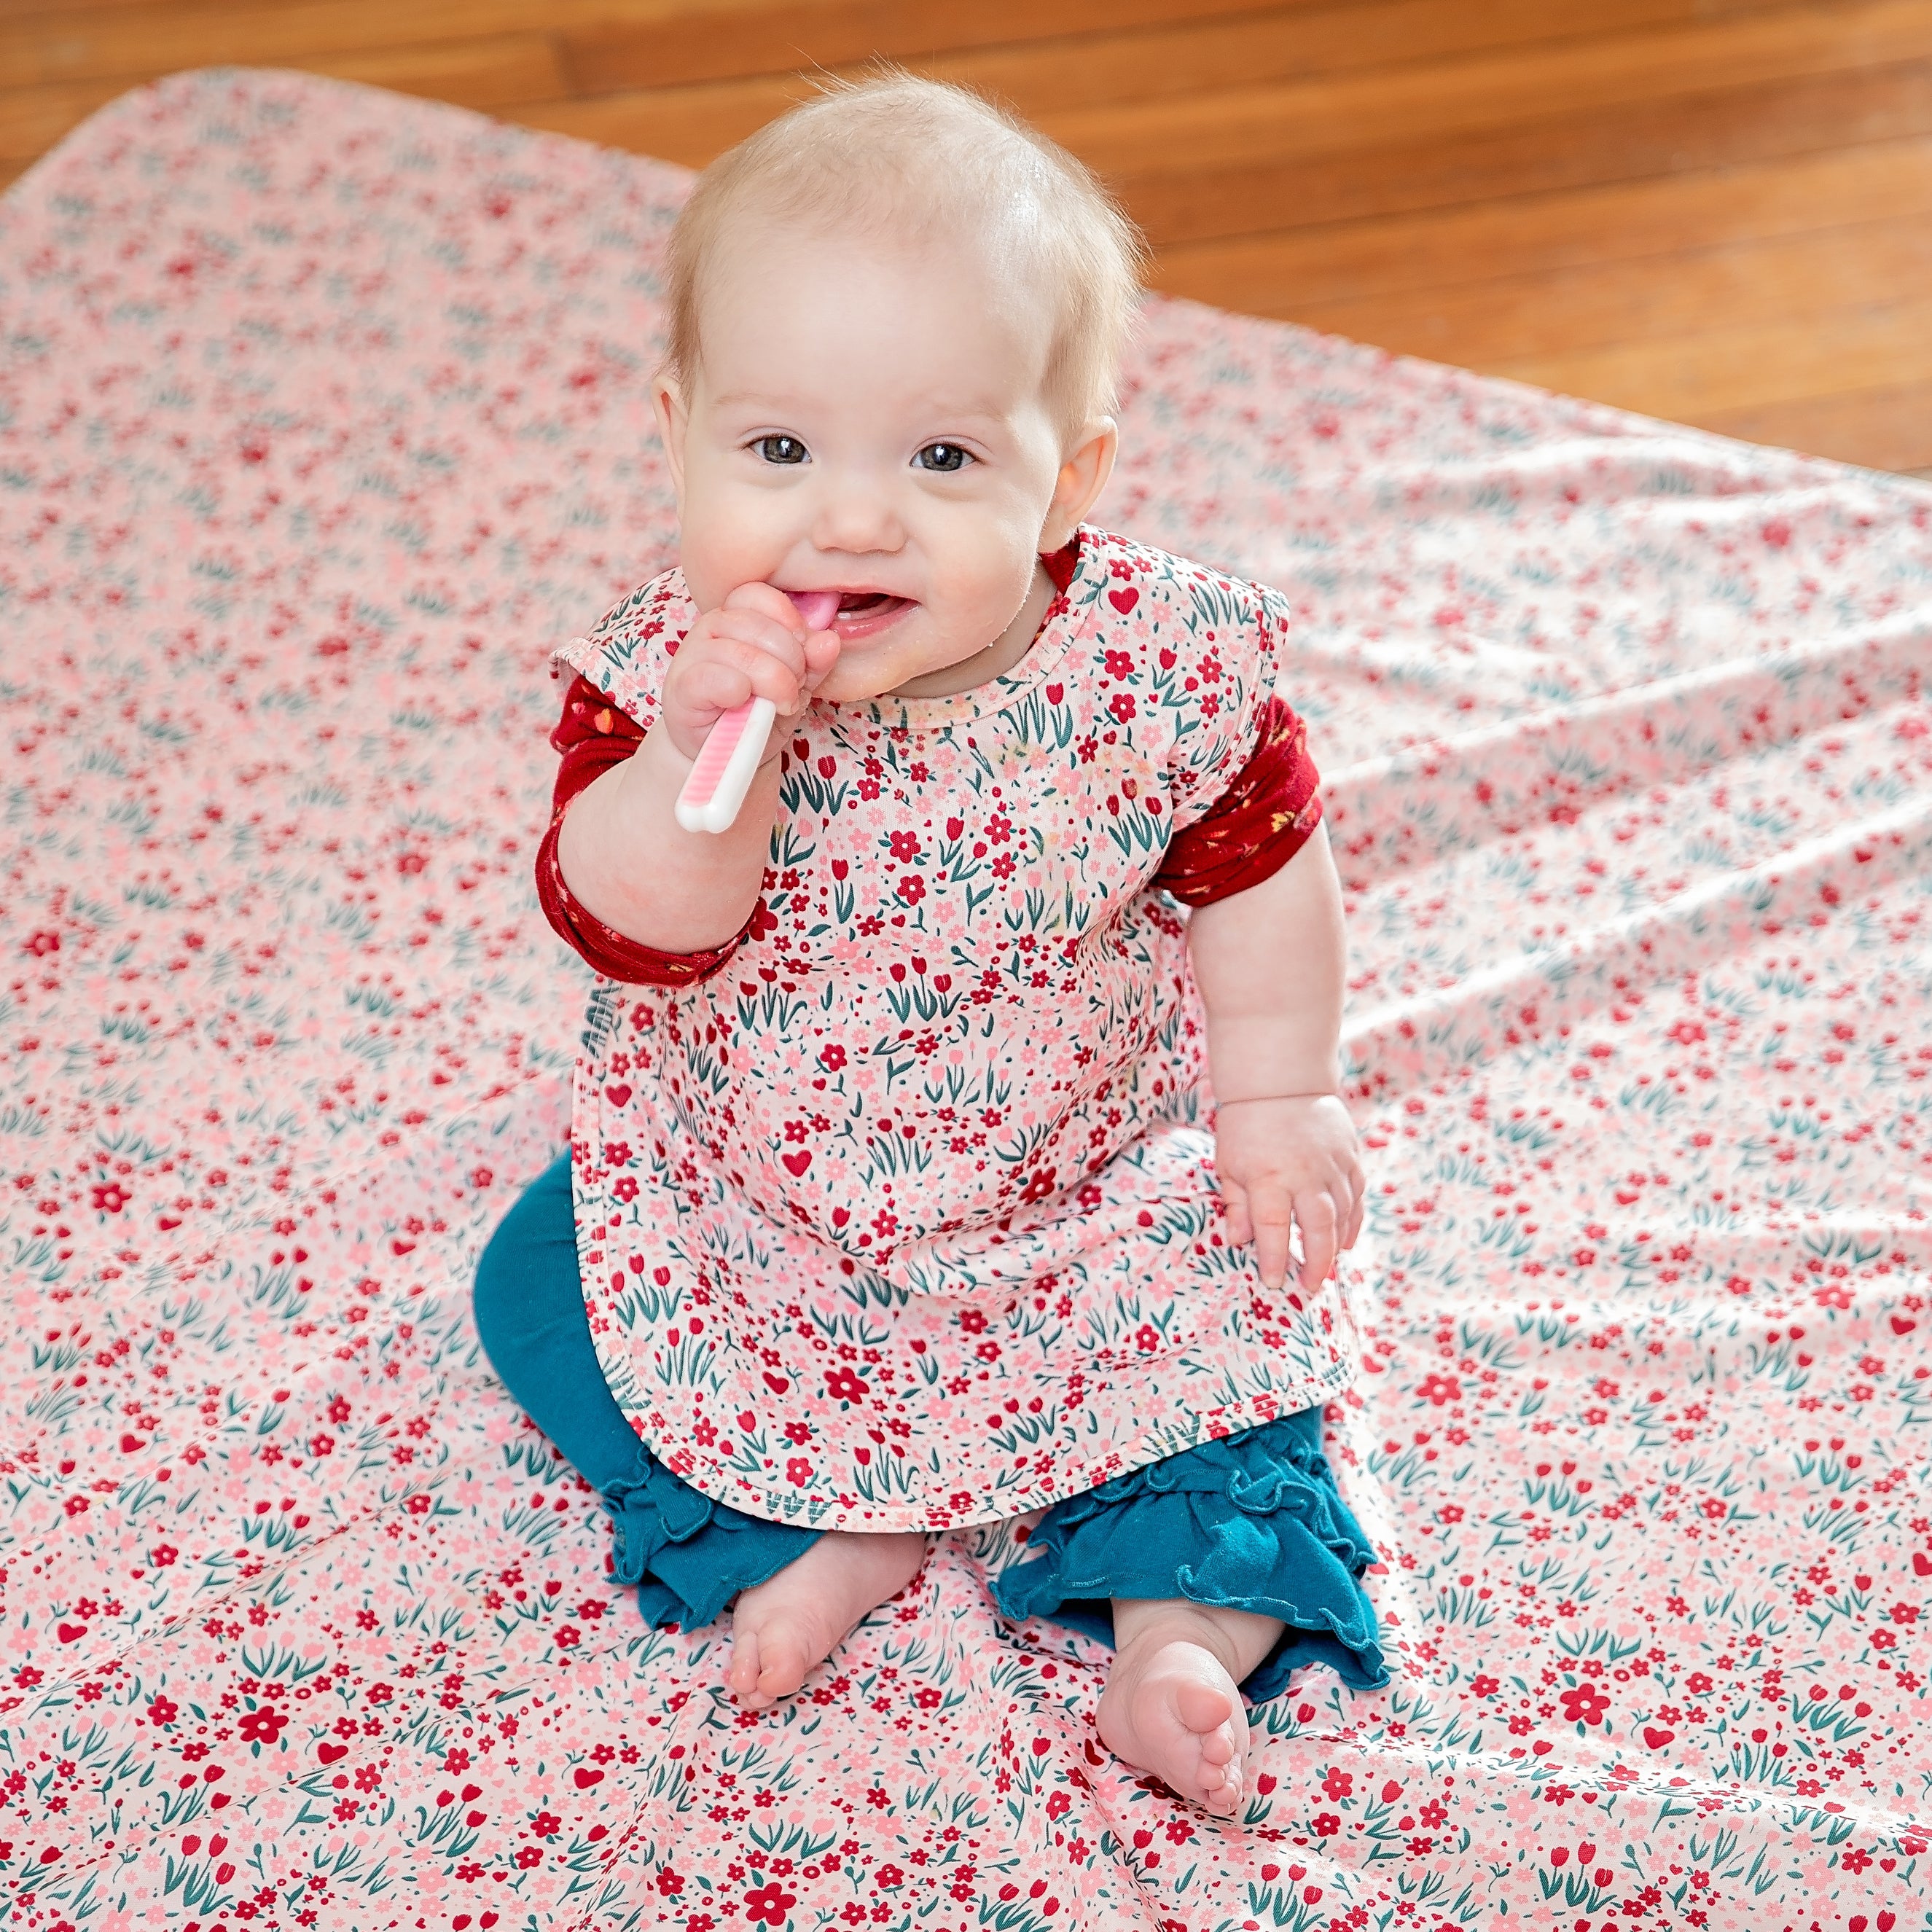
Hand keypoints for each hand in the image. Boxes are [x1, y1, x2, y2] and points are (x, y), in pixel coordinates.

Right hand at [658, 582, 840, 763]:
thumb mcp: (794, 686)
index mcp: (736, 616)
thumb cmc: (756, 714)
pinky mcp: (681, 688)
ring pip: (741, 653)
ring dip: (772, 682)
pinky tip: (744, 705)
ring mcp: (691, 655)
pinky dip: (738, 692)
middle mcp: (710, 628)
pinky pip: (714, 678)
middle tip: (794, 689)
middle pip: (756, 625)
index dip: (788, 619)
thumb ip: (812, 663)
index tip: (803, 650)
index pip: (758, 594)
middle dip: (790, 660)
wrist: (723, 756)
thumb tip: (829, 640)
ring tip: (778, 705)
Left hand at [1213, 1093, 1363, 1291]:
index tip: (1273, 1282)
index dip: (1274, 1260)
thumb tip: (1240, 1242)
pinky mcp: (1349, 1156)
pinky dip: (1353, 1221)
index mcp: (1268, 1177)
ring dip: (1336, 1245)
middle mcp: (1305, 1174)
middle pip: (1318, 1227)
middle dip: (1316, 1262)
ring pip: (1342, 1214)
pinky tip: (1345, 1240)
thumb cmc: (1245, 1125)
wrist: (1279, 1081)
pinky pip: (1356, 1196)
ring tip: (1326, 1268)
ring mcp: (1332, 1164)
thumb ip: (1236, 1205)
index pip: (1273, 1229)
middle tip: (1310, 1286)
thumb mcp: (1229, 1164)